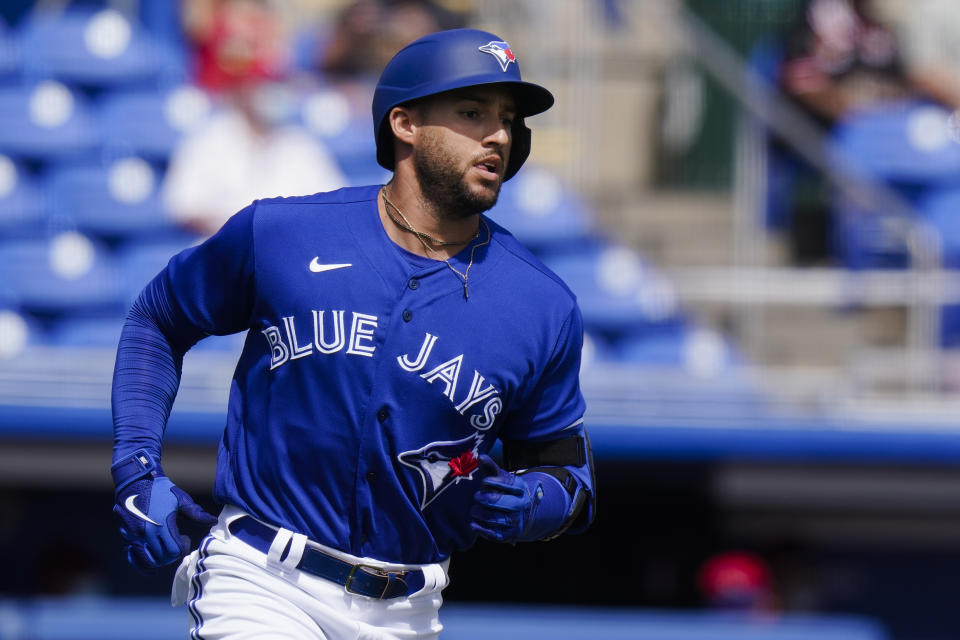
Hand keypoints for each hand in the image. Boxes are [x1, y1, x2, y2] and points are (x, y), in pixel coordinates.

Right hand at [112, 450, 216, 573]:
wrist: (135, 481)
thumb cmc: (160, 489)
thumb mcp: (180, 499)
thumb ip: (196, 513)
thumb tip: (213, 521)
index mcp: (162, 525)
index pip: (174, 551)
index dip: (183, 548)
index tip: (184, 538)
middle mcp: (146, 533)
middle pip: (162, 558)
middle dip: (172, 555)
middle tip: (176, 544)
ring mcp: (134, 536)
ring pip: (148, 561)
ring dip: (159, 561)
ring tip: (165, 553)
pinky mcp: (126, 536)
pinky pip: (132, 558)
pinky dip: (141, 566)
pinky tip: (150, 569)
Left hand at [469, 454, 543, 543]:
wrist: (524, 515)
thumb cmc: (507, 493)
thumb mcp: (502, 480)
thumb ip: (491, 468)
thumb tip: (481, 456)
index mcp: (520, 487)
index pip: (505, 482)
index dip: (491, 481)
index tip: (484, 481)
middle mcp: (521, 504)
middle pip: (499, 500)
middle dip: (484, 498)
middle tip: (477, 496)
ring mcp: (516, 520)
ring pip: (494, 518)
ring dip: (480, 513)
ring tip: (474, 510)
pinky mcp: (510, 535)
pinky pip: (494, 534)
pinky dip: (481, 529)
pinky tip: (473, 524)